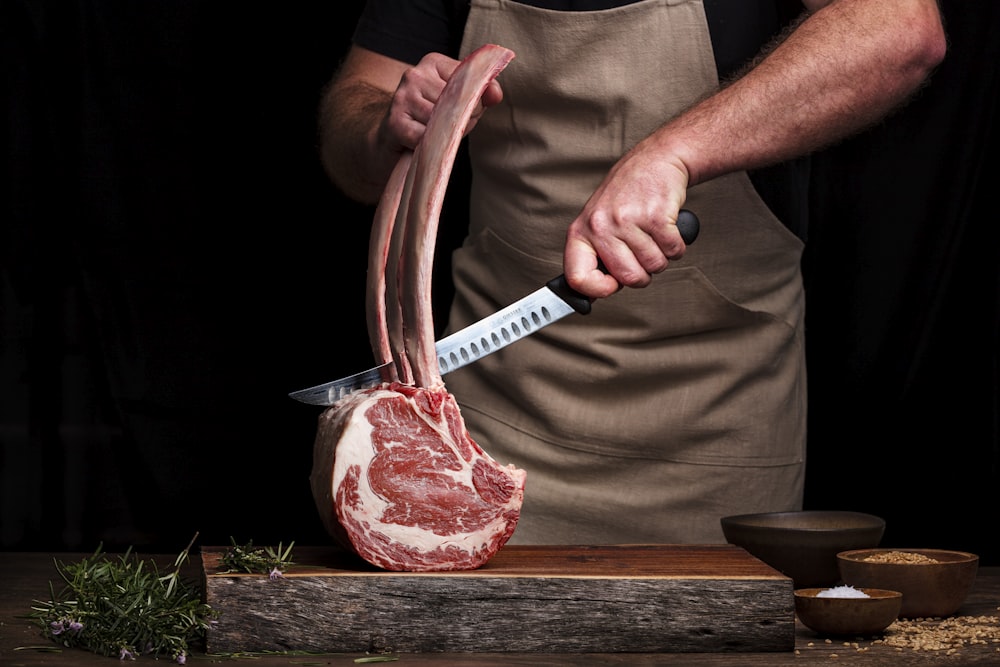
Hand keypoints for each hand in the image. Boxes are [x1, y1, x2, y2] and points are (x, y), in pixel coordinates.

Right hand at [375, 52, 503, 155]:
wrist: (390, 139)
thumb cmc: (429, 119)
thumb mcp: (457, 102)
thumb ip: (481, 94)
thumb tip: (495, 93)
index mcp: (432, 62)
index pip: (468, 79)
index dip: (476, 102)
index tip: (468, 111)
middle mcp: (415, 74)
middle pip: (455, 101)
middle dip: (462, 121)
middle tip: (450, 128)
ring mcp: (402, 97)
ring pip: (441, 120)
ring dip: (445, 134)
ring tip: (436, 135)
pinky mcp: (395, 122)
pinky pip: (425, 137)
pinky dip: (429, 145)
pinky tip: (422, 143)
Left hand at [563, 137, 692, 298]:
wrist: (656, 160)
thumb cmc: (628, 195)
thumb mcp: (599, 221)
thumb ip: (597, 254)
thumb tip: (594, 294)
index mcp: (581, 231)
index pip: (577, 277)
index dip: (597, 290)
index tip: (611, 286)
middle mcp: (601, 226)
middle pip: (628, 278)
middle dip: (643, 274)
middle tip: (642, 254)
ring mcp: (628, 220)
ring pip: (654, 266)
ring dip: (661, 257)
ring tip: (653, 234)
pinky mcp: (656, 216)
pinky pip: (673, 251)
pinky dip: (676, 245)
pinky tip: (667, 227)